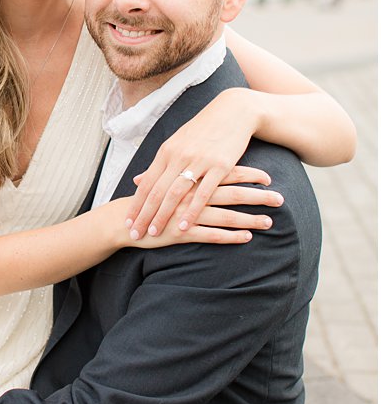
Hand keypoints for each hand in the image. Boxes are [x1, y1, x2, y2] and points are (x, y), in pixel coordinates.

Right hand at [120, 175, 282, 248]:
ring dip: (250, 218)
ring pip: (225, 215)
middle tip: (280, 199)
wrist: (122, 219)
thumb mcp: (166, 178)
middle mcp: (191, 194)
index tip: (269, 177)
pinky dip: (230, 236)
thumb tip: (209, 166)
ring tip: (270, 221)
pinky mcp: (181, 232)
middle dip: (258, 196)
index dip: (248, 174)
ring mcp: (186, 213)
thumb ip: (187, 172)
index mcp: (189, 178)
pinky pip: (211, 234)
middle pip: (231, 193)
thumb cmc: (147, 199)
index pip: (225, 173)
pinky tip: (247, 237)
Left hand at [126, 88, 260, 237]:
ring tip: (154, 233)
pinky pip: (203, 193)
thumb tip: (137, 181)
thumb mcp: (176, 144)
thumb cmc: (202, 131)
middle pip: (156, 191)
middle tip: (134, 233)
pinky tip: (184, 226)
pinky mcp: (219, 166)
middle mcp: (178, 157)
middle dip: (143, 214)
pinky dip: (192, 211)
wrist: (233, 113)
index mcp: (166, 152)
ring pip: (175, 193)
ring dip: (163, 215)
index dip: (135, 203)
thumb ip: (158, 164)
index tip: (127, 221)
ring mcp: (198, 161)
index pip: (146, 183)